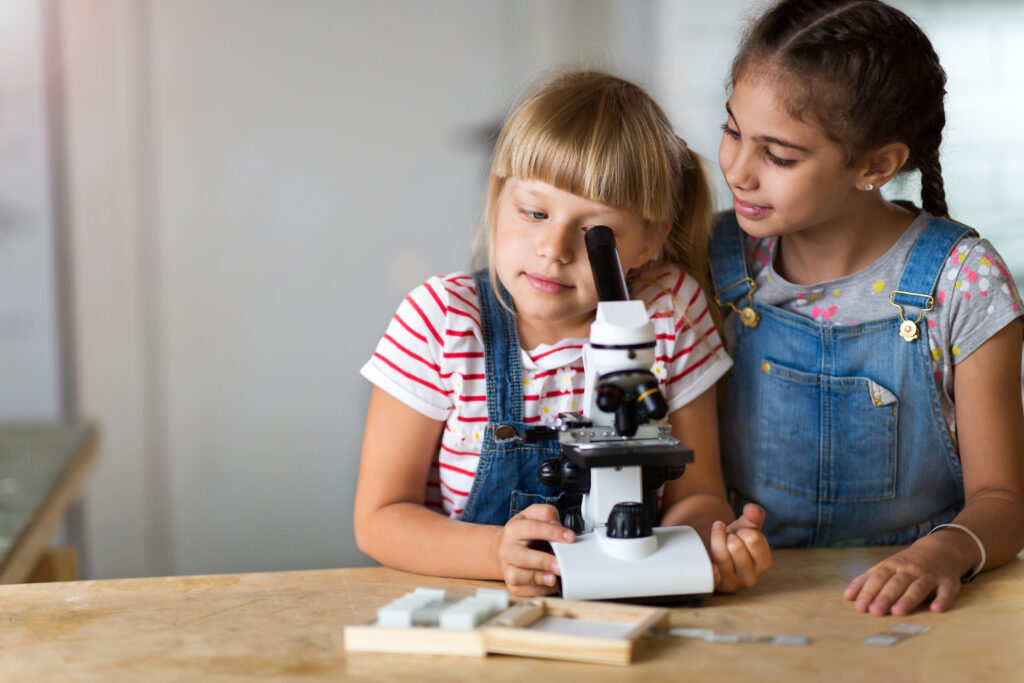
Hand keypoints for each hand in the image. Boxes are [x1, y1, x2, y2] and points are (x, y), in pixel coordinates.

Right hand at [496, 504, 574, 596]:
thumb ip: (546, 514)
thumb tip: (557, 525)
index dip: (552, 532)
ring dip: (537, 579)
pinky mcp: (512, 584)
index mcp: (514, 529)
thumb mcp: (532, 515)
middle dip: (542, 561)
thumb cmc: (523, 533)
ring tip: (554, 578)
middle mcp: (507, 549)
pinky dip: (538, 590)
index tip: (570, 537)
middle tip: (560, 565)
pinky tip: (551, 586)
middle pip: (522, 557)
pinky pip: (523, 591)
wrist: (503, 548)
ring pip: (517, 576)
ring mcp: (507, 568)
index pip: (533, 528)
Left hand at [709, 503, 771, 591]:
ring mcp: (732, 583)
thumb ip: (754, 516)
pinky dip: (712, 570)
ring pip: (721, 555)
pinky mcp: (716, 586)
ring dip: (716, 542)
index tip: (741, 535)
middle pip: (735, 546)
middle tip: (728, 540)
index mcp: (764, 563)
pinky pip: (713, 576)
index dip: (742, 531)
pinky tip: (712, 565)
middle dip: (728, 536)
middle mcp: (751, 577)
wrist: (714, 552)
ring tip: (718, 544)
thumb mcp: (746, 526)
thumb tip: (752, 509)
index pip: (753, 539)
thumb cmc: (734, 540)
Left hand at [843, 542, 962, 615]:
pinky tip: (936, 609)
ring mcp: (930, 575)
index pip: (878, 578)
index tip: (859, 607)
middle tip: (875, 612)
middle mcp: (910, 569)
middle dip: (885, 597)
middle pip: (896, 584)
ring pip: (918, 588)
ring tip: (898, 612)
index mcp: (892, 565)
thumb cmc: (906, 564)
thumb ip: (867, 580)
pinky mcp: (948, 582)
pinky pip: (946, 591)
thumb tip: (847, 596)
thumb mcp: (885, 567)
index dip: (868, 591)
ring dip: (908, 600)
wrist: (940, 549)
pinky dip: (943, 600)